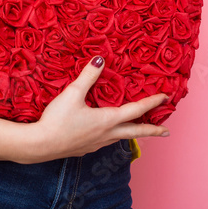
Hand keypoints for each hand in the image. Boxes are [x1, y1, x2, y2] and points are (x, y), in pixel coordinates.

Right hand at [15, 56, 170, 163]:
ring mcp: (96, 144)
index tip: (165, 98)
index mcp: (107, 120)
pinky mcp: (85, 149)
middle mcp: (106, 134)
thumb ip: (88, 76)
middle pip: (135, 132)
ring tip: (136, 129)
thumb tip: (100, 59)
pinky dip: (113, 136)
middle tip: (166, 132)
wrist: (41, 145)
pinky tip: (105, 134)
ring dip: (132, 133)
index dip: (151, 102)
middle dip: (152, 131)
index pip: (136, 110)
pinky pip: (105, 142)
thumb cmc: (58, 119)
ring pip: (120, 138)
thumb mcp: (73, 93)